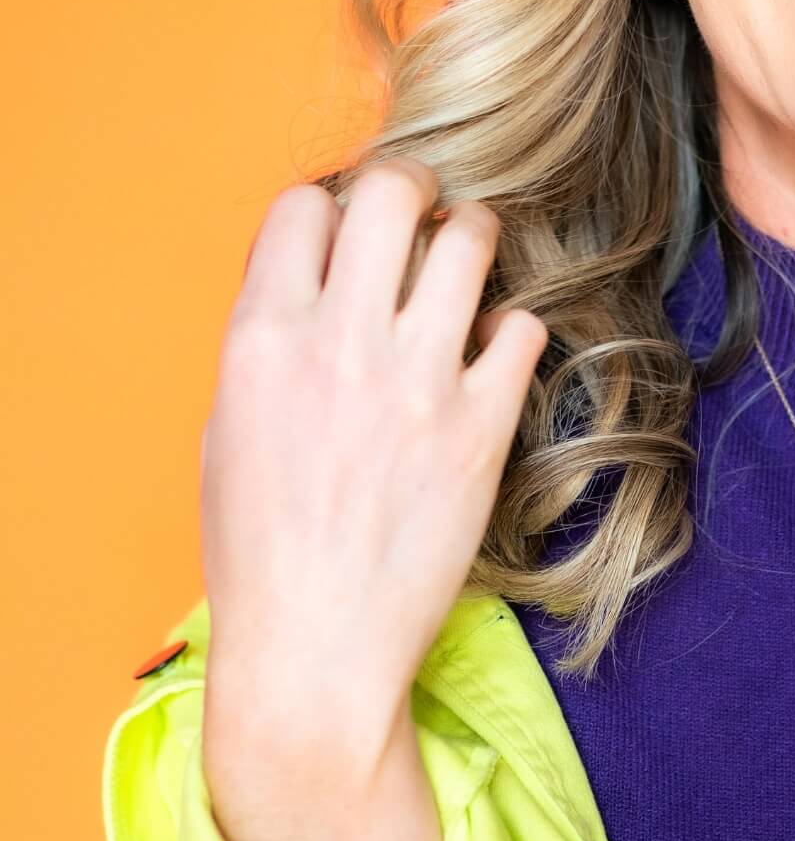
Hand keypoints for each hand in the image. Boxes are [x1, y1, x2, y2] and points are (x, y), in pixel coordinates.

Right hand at [199, 157, 548, 758]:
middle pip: (392, 192)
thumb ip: (270, 343)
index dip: (330, 208)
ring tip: (467, 273)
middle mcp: (339, 343)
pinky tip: (491, 361)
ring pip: (470, 240)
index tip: (349, 235)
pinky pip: (522, 328)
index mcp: (261, 338)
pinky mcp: (482, 427)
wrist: (315, 649)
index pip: (304, 205)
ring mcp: (417, 382)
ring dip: (472, 243)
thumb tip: (314, 285)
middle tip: (423, 219)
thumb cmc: (260, 552)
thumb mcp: (227, 429)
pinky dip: (511, 333)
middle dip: (412, 191)